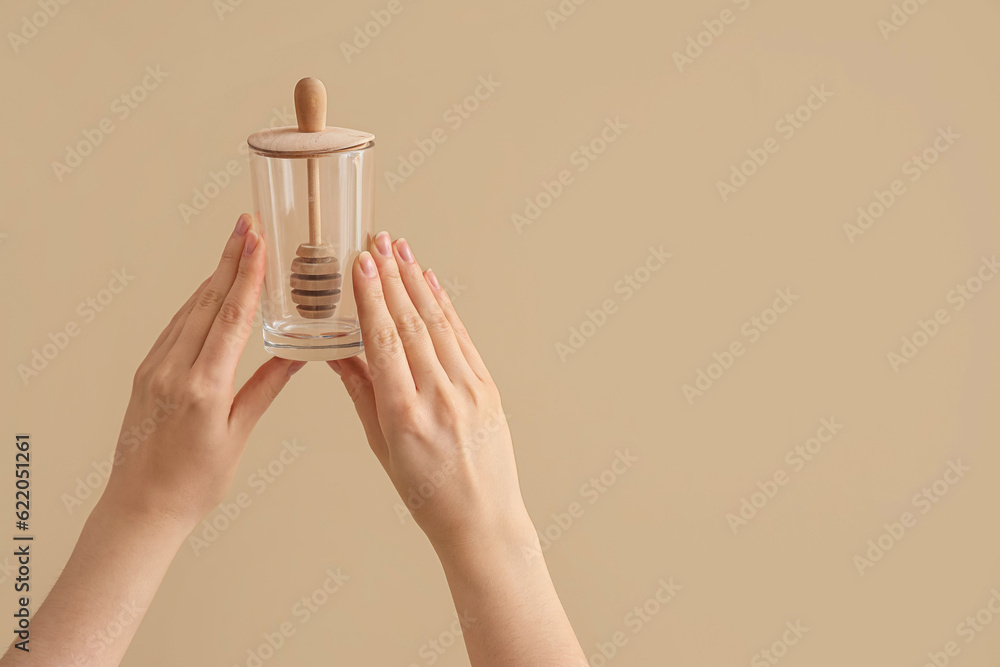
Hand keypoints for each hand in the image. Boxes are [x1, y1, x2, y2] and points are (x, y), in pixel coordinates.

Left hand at [104, 213, 303, 529]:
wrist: (140, 507)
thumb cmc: (193, 483)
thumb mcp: (238, 435)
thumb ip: (265, 387)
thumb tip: (296, 355)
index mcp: (203, 388)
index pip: (230, 317)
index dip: (247, 274)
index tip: (256, 240)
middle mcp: (174, 371)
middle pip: (208, 301)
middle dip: (231, 259)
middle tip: (248, 224)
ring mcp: (155, 369)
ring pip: (190, 310)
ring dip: (215, 276)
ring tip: (236, 247)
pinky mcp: (145, 373)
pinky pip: (175, 327)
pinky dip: (197, 303)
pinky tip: (211, 291)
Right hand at [329, 232, 532, 552]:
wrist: (482, 518)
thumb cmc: (425, 492)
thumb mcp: (382, 447)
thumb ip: (361, 392)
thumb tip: (336, 351)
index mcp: (406, 416)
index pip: (385, 343)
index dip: (372, 299)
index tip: (360, 264)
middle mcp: (440, 397)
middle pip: (412, 324)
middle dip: (393, 277)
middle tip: (377, 241)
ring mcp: (469, 390)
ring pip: (439, 324)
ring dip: (418, 282)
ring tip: (401, 249)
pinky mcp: (488, 387)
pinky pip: (462, 337)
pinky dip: (445, 306)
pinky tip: (431, 284)